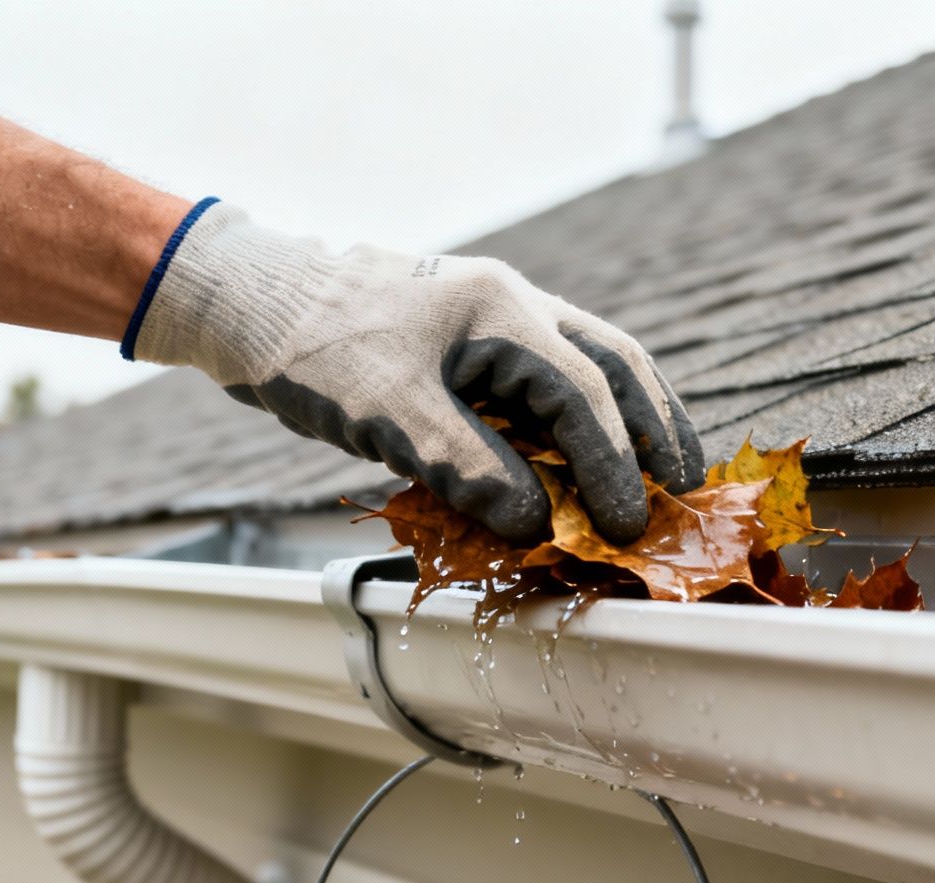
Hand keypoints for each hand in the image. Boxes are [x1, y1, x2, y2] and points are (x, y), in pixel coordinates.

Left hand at [126, 202, 702, 543]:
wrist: (250, 302)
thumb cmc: (312, 348)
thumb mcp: (389, 414)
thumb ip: (468, 467)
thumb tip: (540, 525)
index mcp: (501, 312)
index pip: (582, 398)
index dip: (612, 468)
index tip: (624, 528)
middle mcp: (512, 306)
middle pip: (614, 366)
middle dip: (656, 430)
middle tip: (685, 491)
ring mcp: (494, 321)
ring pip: (588, 367)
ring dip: (627, 423)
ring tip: (657, 477)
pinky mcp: (470, 345)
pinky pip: (546, 383)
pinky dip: (577, 424)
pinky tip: (581, 462)